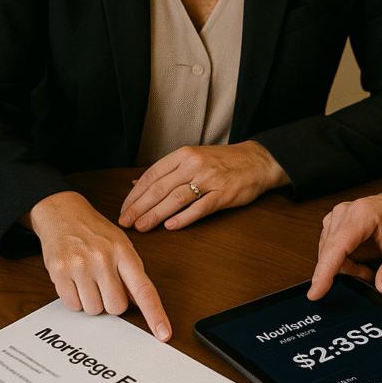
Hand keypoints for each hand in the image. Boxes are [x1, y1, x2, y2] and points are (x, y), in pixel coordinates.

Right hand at [26, 191, 170, 340]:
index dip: (155, 315)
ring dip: (92, 300)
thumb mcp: (121, 246)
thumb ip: (131, 274)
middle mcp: (103, 259)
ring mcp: (80, 266)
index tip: (163, 334)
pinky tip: (74, 279)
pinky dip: (75, 299)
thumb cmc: (95, 232)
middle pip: (116, 307)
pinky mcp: (59, 272)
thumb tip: (139, 304)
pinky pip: (73, 305)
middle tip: (104, 283)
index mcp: (124, 252)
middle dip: (111, 302)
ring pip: (94, 310)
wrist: (62, 212)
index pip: (144, 290)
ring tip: (87, 278)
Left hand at [118, 142, 289, 232]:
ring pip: (176, 198)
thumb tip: (136, 184)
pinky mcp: (224, 194)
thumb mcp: (193, 158)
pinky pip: (201, 207)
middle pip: (160, 188)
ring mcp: (210, 179)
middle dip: (139, 207)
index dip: (135, 195)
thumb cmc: (223, 162)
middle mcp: (194, 165)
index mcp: (184, 155)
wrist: (258, 160)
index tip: (123, 209)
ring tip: (142, 227)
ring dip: (156, 214)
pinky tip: (170, 226)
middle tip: (125, 222)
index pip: (152, 175)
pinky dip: (184, 218)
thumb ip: (166, 172)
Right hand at [308, 181, 381, 299]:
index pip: (336, 247)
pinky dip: (345, 261)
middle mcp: (346, 212)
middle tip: (371, 275)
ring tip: (370, 266)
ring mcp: (339, 216)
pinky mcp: (338, 222)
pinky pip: (332, 249)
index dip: (324, 272)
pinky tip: (361, 260)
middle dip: (347, 272)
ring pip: (329, 253)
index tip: (315, 292)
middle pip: (330, 252)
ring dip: (347, 267)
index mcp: (363, 214)